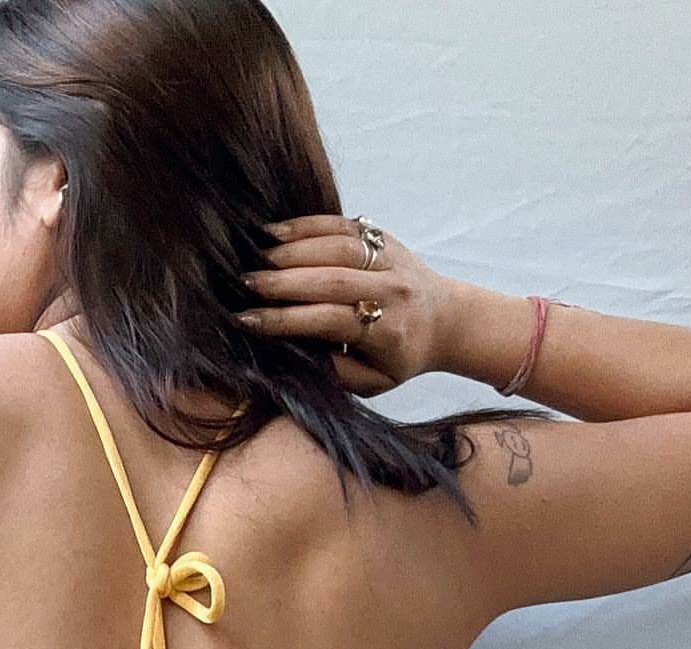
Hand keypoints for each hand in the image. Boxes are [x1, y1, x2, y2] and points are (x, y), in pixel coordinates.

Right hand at [234, 216, 459, 397]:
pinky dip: (309, 225)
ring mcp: (390, 259)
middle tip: (244, 284)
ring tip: (257, 255)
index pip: (330, 320)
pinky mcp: (384, 237)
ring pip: (338, 248)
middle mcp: (392, 290)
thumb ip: (338, 373)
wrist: (446, 320)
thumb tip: (297, 352)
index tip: (249, 320)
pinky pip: (344, 226)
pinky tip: (277, 230)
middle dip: (283, 281)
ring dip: (293, 250)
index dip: (286, 320)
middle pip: (331, 280)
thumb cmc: (402, 358)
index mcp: (388, 330)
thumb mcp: (374, 382)